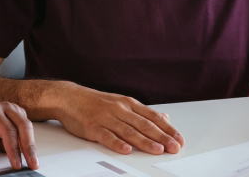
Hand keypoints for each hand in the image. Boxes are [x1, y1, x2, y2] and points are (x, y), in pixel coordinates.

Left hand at [0, 99, 38, 169]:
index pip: (7, 130)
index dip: (13, 148)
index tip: (16, 164)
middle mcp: (5, 107)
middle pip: (24, 126)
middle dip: (29, 147)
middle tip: (33, 164)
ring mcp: (13, 110)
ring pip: (27, 127)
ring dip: (26, 144)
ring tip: (19, 158)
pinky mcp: (18, 115)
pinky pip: (25, 129)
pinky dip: (23, 140)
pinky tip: (12, 146)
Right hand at [51, 82, 183, 155]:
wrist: (68, 97)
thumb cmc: (95, 102)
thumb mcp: (121, 103)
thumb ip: (142, 112)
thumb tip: (164, 116)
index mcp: (128, 104)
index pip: (153, 117)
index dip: (168, 129)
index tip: (179, 139)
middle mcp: (119, 110)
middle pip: (144, 125)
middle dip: (161, 137)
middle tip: (174, 147)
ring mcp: (106, 118)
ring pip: (129, 131)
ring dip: (144, 142)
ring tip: (157, 150)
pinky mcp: (93, 127)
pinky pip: (107, 136)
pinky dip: (117, 143)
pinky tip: (126, 150)